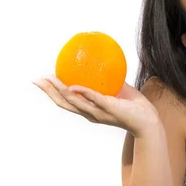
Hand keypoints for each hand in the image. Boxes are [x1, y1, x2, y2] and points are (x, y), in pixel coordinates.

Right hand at [33, 76, 160, 137]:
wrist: (148, 120)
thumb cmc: (134, 106)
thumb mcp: (117, 90)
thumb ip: (107, 81)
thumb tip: (101, 64)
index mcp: (90, 110)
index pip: (67, 102)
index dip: (52, 93)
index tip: (41, 82)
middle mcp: (91, 113)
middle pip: (64, 103)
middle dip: (49, 92)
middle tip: (37, 80)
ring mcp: (99, 112)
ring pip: (74, 102)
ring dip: (60, 90)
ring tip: (49, 80)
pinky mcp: (109, 108)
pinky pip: (94, 98)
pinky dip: (83, 92)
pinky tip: (73, 86)